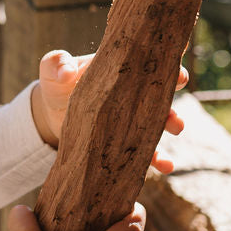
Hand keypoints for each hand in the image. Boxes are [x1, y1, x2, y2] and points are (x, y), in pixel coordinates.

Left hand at [30, 49, 188, 172]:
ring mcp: (131, 121)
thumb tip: (66, 72)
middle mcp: (133, 96)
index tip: (178, 76)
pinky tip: (165, 166)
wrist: (52, 112)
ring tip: (176, 131)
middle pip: (161, 98)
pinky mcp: (124, 144)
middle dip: (173, 106)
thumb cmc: (58, 83)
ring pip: (158, 125)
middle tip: (176, 116)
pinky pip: (146, 153)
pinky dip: (158, 160)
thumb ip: (57, 64)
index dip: (168, 69)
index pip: (150, 67)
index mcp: (121, 72)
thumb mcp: (53, 69)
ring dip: (171, 128)